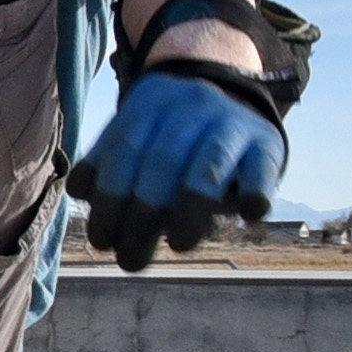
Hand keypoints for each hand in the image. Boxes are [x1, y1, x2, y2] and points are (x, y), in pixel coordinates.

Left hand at [66, 71, 283, 272]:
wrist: (232, 91)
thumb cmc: (172, 132)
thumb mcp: (138, 132)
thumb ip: (110, 162)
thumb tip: (83, 194)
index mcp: (150, 102)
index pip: (124, 149)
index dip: (110, 198)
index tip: (102, 241)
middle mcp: (190, 105)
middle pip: (162, 160)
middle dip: (142, 216)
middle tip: (130, 260)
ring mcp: (231, 122)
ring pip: (208, 166)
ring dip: (190, 210)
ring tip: (178, 246)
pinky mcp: (268, 142)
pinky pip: (262, 170)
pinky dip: (254, 194)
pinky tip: (246, 216)